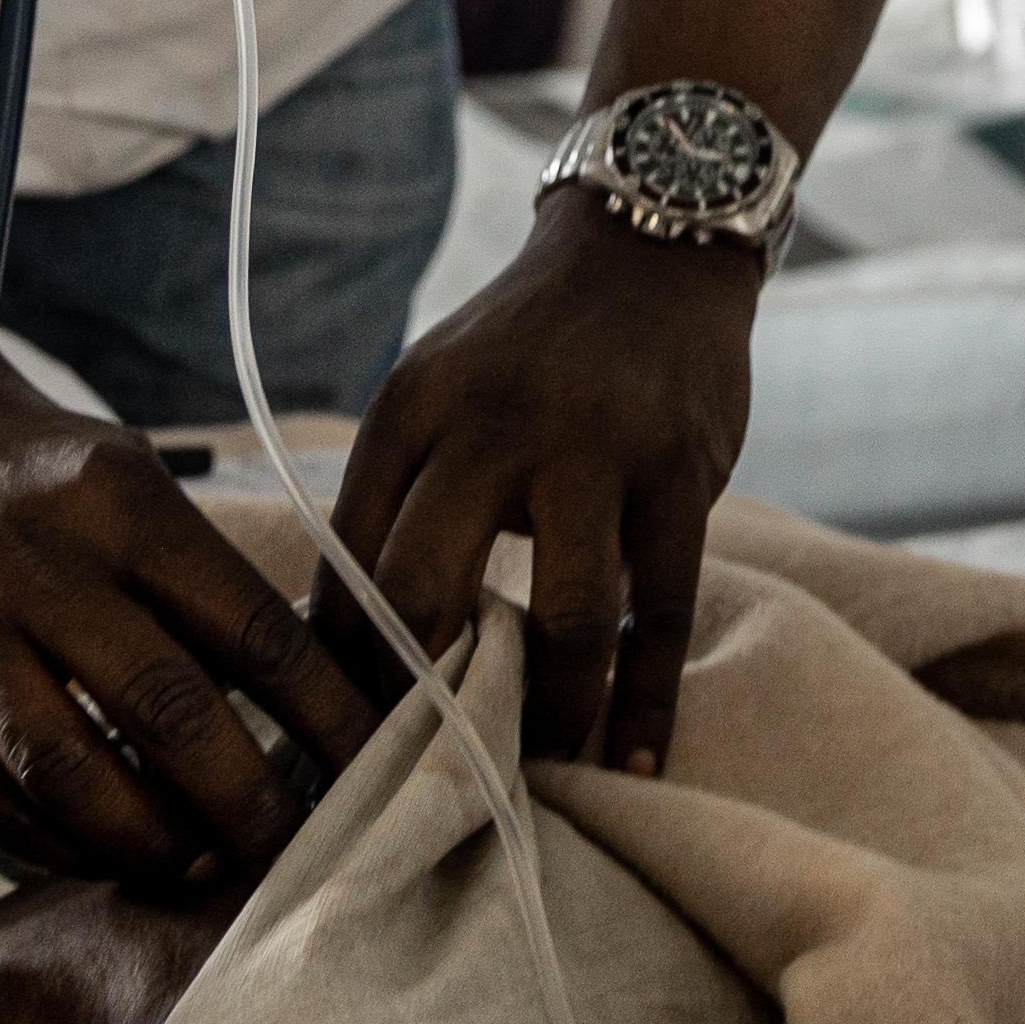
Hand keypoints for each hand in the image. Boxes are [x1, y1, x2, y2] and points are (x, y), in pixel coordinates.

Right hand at [0, 364, 392, 882]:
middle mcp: (29, 564)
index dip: (326, 713)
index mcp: (116, 501)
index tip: (379, 768)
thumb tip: (326, 701)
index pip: (249, 627)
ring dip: (152, 842)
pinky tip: (117, 859)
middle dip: (247, 801)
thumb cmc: (48, 478)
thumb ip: (210, 585)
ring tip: (206, 867)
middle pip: (165, 711)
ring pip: (68, 775)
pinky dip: (65, 846)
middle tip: (300, 851)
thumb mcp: (136, 486)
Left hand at [331, 193, 755, 773]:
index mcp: (411, 410)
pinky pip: (661, 610)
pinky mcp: (682, 471)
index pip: (351, 562)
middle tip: (426, 775)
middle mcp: (494, 425)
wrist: (648, 248)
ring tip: (536, 768)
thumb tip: (342, 646)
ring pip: (562, 617)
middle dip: (420, 702)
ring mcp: (597, 447)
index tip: (343, 742)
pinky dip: (643, 700)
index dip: (343, 667)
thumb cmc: (525, 351)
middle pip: (428, 592)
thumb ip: (397, 501)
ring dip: (547, 713)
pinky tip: (628, 762)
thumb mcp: (434, 395)